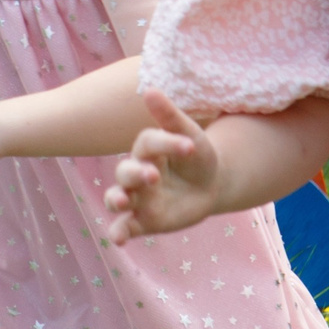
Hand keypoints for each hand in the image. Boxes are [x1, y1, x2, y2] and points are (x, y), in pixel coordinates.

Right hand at [101, 90, 221, 243]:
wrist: (212, 186)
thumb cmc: (197, 157)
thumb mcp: (191, 136)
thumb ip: (171, 116)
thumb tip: (150, 90)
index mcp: (148, 149)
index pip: (148, 143)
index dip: (167, 144)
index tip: (190, 146)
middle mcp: (138, 173)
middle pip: (125, 172)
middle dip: (136, 174)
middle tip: (153, 176)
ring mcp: (139, 198)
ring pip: (116, 197)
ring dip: (116, 198)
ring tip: (122, 200)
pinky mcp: (144, 220)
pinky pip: (124, 226)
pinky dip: (118, 232)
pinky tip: (118, 239)